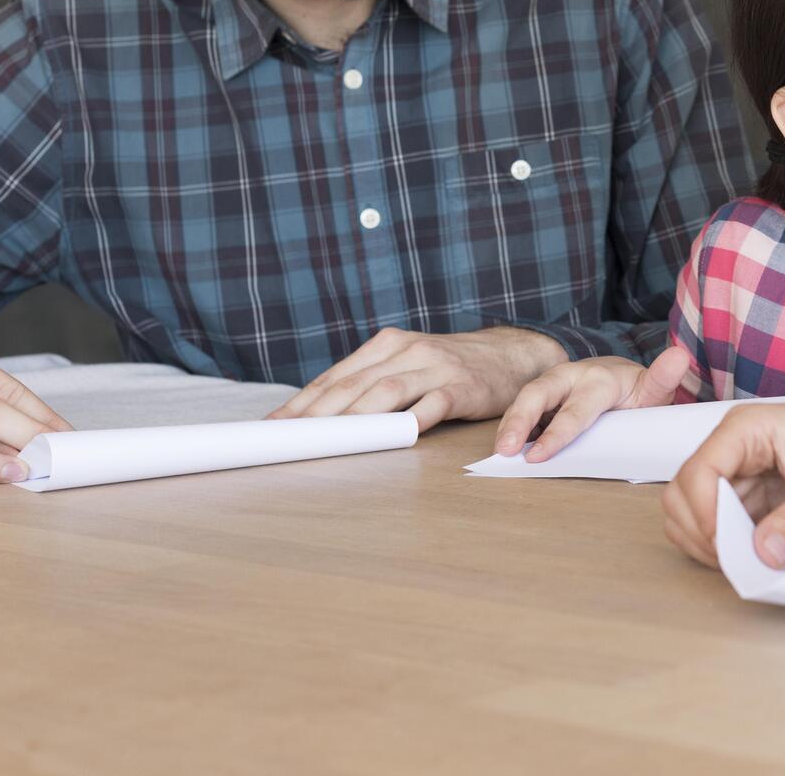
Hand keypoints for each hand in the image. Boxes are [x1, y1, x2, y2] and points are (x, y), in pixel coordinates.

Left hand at [266, 324, 568, 430]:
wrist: (512, 354)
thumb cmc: (450, 367)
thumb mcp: (408, 363)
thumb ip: (371, 382)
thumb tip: (319, 416)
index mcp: (387, 344)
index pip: (334, 377)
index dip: (300, 403)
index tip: (272, 426)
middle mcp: (407, 350)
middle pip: (352, 386)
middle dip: (315, 415)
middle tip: (288, 439)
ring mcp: (435, 367)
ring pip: (385, 393)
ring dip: (353, 419)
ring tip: (328, 441)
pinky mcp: (462, 387)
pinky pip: (433, 405)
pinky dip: (411, 420)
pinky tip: (394, 436)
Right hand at [493, 345, 691, 458]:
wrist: (624, 380)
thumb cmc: (638, 391)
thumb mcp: (654, 388)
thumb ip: (663, 377)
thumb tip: (680, 357)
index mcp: (599, 379)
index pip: (575, 410)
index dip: (557, 434)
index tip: (539, 456)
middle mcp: (571, 375)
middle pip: (539, 394)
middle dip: (519, 421)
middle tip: (505, 450)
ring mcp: (554, 383)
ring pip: (526, 398)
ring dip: (509, 424)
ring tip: (500, 451)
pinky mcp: (544, 394)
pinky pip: (525, 408)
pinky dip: (512, 427)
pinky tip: (506, 448)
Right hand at [664, 399, 784, 570]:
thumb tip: (763, 553)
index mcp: (749, 427)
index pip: (698, 471)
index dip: (704, 514)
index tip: (729, 547)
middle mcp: (737, 445)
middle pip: (685, 493)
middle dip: (701, 531)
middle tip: (735, 562)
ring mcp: (742, 472)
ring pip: (696, 512)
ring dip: (709, 542)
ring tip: (744, 562)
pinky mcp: (754, 496)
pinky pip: (721, 525)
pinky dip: (726, 546)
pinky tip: (751, 558)